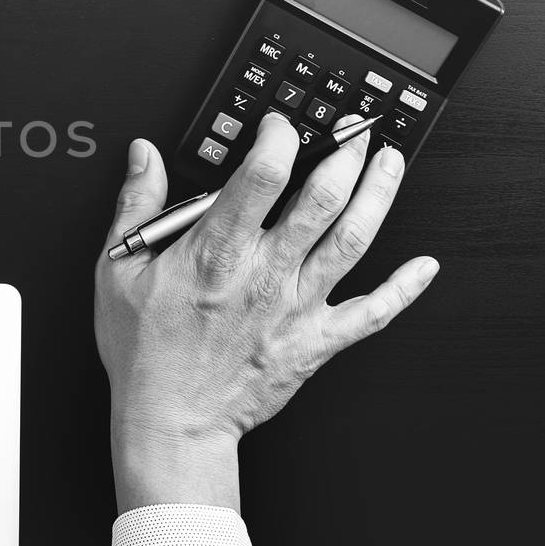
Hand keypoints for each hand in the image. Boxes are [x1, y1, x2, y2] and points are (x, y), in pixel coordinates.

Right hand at [95, 111, 439, 512]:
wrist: (172, 421)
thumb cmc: (146, 352)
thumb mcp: (119, 271)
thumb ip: (137, 207)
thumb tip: (144, 157)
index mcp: (216, 252)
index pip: (262, 173)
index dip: (280, 136)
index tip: (280, 124)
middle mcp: (265, 273)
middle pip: (322, 198)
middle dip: (346, 153)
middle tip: (355, 130)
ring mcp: (297, 307)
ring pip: (353, 240)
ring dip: (379, 195)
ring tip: (390, 163)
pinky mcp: (317, 340)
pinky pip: (373, 313)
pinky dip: (404, 289)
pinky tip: (425, 266)